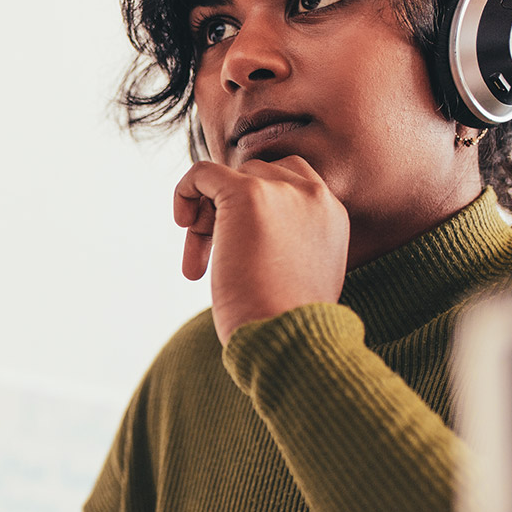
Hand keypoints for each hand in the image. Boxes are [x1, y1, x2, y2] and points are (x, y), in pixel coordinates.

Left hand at [172, 155, 349, 344]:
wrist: (290, 339)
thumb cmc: (288, 325)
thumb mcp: (301, 276)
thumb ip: (287, 246)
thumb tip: (250, 239)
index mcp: (330, 214)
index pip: (288, 180)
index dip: (256, 204)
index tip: (238, 243)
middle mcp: (312, 195)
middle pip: (255, 177)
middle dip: (226, 212)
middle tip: (212, 254)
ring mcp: (281, 190)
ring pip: (229, 176)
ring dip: (206, 215)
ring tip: (199, 260)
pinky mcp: (247, 194)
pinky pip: (202, 172)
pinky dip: (185, 190)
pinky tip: (181, 222)